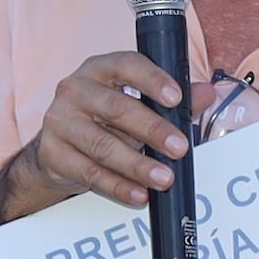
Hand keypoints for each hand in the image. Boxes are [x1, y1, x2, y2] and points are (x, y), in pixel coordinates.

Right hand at [7, 47, 193, 215]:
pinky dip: (118, 186)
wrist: (58, 147)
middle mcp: (75, 90)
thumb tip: (207, 93)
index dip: (152, 80)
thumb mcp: (138, 104)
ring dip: (137, 165)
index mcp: (99, 69)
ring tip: (164, 178)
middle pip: (116, 108)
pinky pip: (89, 172)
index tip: (176, 98)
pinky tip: (139, 194)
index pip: (126, 64)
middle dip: (152, 129)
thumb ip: (173, 99)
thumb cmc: (105, 119)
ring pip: (103, 145)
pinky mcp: (51, 153)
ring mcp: (59, 121)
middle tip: (180, 148)